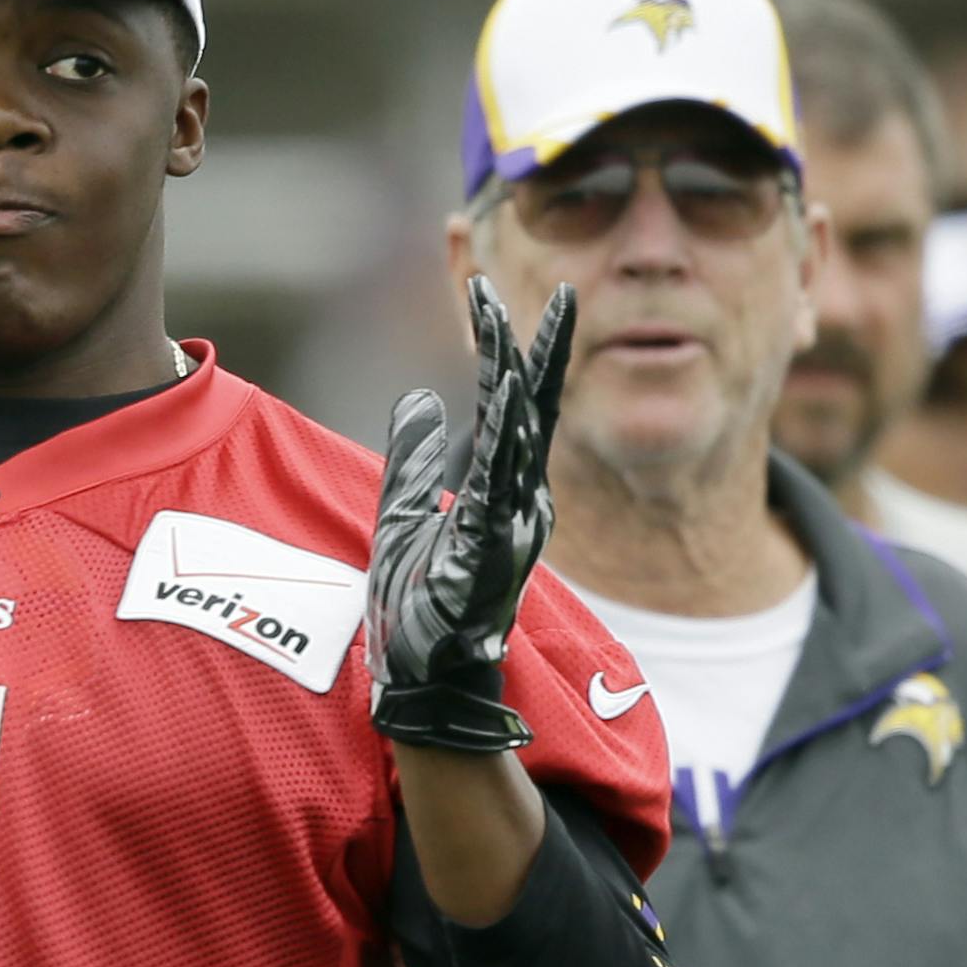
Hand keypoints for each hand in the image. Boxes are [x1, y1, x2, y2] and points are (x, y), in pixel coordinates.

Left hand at [367, 276, 573, 753]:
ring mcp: (509, 529)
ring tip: (517, 328)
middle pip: (535, 412)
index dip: (522, 351)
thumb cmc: (418, 602)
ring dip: (518, 384)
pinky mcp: (487, 555)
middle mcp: (520, 504)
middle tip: (564, 294)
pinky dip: (501, 446)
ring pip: (521, 444)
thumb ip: (413, 458)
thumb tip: (420, 397)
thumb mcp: (403, 512)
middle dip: (541, 352)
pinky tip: (502, 403)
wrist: (420, 672)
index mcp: (505, 491)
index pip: (522, 407)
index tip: (518, 296)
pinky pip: (498, 491)